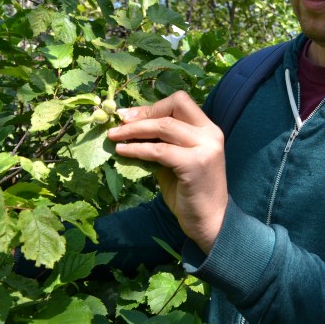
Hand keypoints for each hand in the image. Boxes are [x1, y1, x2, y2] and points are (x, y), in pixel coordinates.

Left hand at [107, 91, 226, 253]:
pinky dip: (137, 149)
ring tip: (114, 136)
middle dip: (142, 114)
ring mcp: (205, 148)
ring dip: (134, 130)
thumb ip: (162, 144)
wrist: (210, 221)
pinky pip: (159, 150)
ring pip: (164, 127)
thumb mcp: (176, 161)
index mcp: (208, 129)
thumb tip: (129, 129)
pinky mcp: (195, 164)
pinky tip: (123, 152)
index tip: (130, 116)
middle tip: (119, 123)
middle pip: (173, 107)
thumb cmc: (191, 192)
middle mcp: (210, 134)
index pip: (180, 102)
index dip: (153, 106)